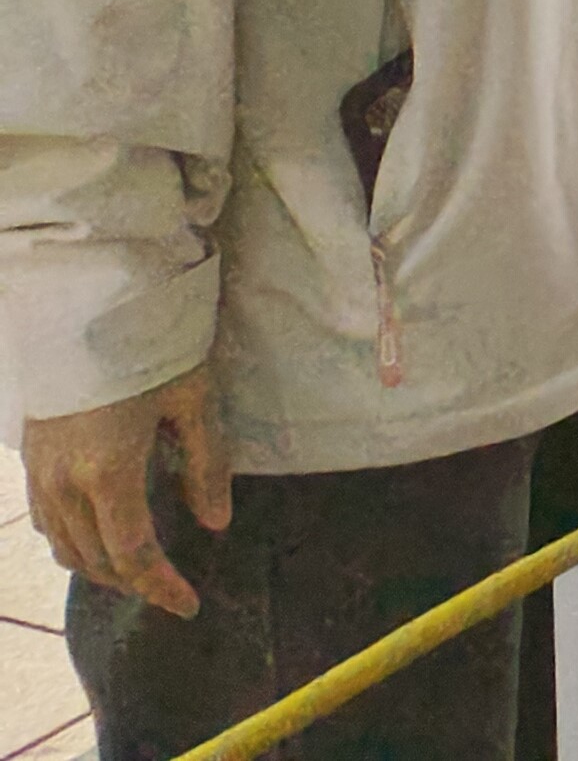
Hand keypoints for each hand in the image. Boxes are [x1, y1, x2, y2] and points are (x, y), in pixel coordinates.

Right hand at [23, 370, 227, 616]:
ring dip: (103, 569)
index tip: (189, 605)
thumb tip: (216, 524)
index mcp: (108, 472)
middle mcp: (64, 484)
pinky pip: (47, 524)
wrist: (85, 305)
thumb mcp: (194, 401)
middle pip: (97, 559)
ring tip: (141, 574)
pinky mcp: (28, 460)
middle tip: (172, 592)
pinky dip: (74, 545)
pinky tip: (99, 541)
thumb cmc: (150, 347)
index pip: (134, 553)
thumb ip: (205, 466)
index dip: (162, 587)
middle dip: (136, 583)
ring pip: (66, 548)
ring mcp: (39, 474)